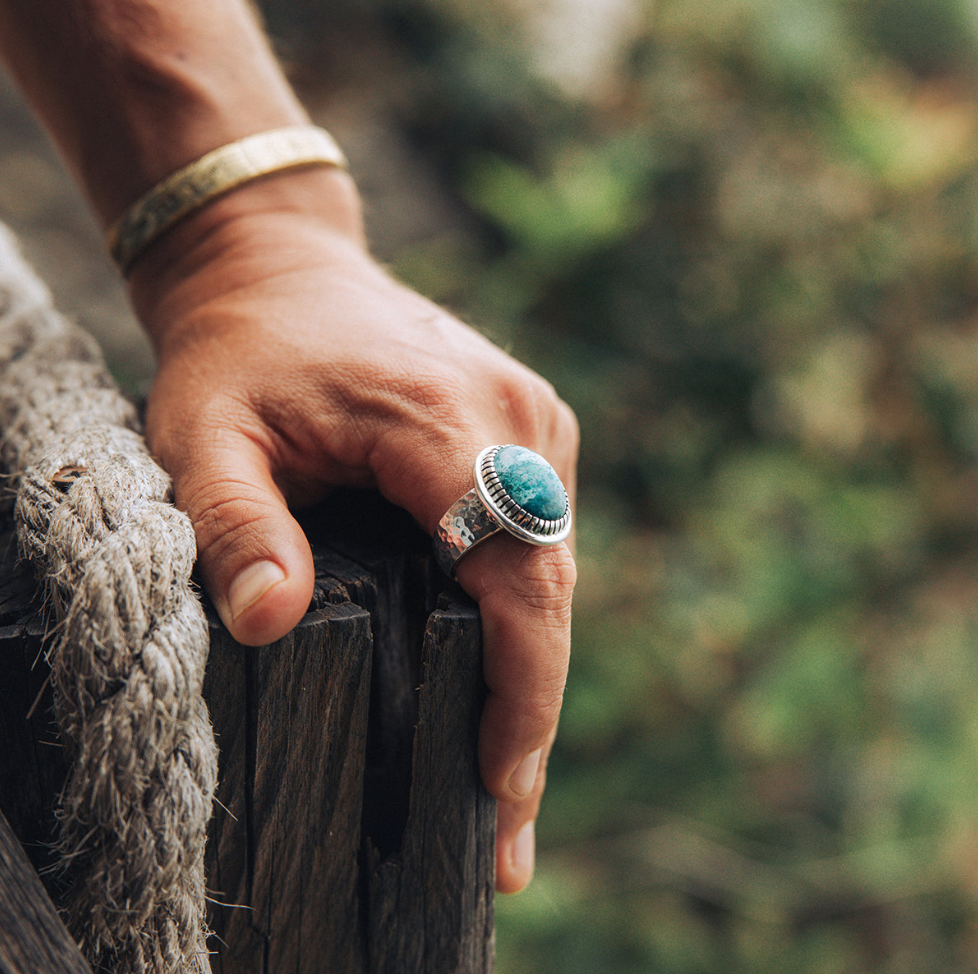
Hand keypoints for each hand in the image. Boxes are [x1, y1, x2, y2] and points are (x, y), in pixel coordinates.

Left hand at [130, 171, 577, 892]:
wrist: (280, 267)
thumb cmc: (240, 351)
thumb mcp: (205, 434)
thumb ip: (235, 524)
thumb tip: (271, 621)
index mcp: (442, 420)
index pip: (515, 574)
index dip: (522, 687)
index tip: (500, 783)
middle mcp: (513, 417)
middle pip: (549, 586)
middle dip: (531, 708)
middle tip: (505, 827)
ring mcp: (533, 418)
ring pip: (554, 566)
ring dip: (532, 665)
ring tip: (498, 766)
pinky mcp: (532, 428)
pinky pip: (543, 534)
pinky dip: (525, 608)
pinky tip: (498, 668)